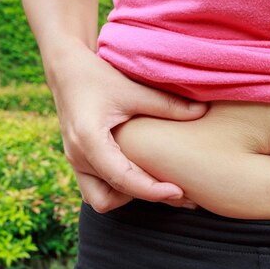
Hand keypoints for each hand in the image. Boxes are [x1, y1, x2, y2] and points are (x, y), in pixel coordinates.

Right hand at [48, 43, 208, 212]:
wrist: (67, 70)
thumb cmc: (98, 76)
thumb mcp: (133, 89)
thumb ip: (167, 104)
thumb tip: (202, 111)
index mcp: (89, 140)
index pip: (122, 178)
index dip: (152, 190)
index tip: (179, 192)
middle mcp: (78, 156)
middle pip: (112, 196)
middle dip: (146, 196)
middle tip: (182, 194)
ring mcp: (75, 162)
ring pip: (101, 199)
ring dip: (128, 195)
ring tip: (161, 183)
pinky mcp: (79, 162)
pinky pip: (98, 189)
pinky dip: (119, 188)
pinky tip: (144, 174)